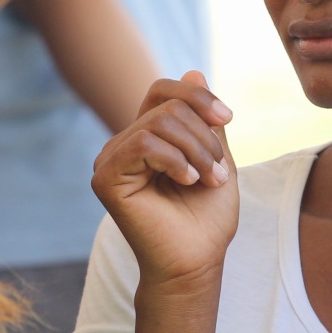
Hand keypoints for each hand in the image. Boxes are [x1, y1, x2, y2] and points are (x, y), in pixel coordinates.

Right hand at [89, 72, 236, 287]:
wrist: (196, 263)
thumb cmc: (206, 219)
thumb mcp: (216, 157)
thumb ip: (205, 120)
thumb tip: (194, 69)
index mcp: (147, 137)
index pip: (163, 90)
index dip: (197, 96)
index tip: (226, 119)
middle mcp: (123, 144)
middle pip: (167, 106)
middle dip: (204, 136)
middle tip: (216, 173)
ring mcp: (110, 160)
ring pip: (159, 123)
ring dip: (196, 151)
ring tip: (206, 180)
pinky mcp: (105, 178)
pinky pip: (143, 144)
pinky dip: (175, 161)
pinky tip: (187, 183)